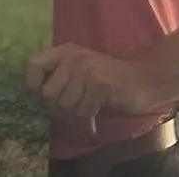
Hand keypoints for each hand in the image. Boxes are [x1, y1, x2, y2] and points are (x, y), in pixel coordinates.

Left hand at [26, 43, 162, 132]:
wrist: (146, 80)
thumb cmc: (110, 80)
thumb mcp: (81, 70)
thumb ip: (60, 77)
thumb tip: (37, 98)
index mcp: (65, 51)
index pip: (33, 65)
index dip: (34, 85)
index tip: (43, 98)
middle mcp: (73, 57)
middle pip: (48, 93)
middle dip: (57, 110)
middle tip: (71, 115)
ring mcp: (87, 70)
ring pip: (65, 105)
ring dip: (74, 118)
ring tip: (84, 118)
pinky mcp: (100, 85)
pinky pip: (83, 112)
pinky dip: (86, 124)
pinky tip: (92, 126)